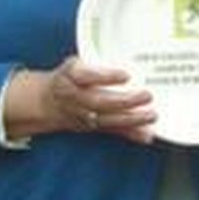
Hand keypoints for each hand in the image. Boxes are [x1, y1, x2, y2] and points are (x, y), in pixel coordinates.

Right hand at [5, 56, 155, 141]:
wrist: (46, 102)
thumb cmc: (68, 78)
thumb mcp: (75, 64)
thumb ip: (94, 67)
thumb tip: (124, 67)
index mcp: (70, 78)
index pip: (87, 77)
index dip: (106, 76)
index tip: (126, 75)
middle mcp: (75, 99)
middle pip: (99, 102)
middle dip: (125, 101)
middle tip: (147, 95)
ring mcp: (82, 116)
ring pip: (107, 120)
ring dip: (131, 119)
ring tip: (152, 115)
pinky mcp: (91, 127)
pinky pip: (112, 131)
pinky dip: (130, 133)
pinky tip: (147, 135)